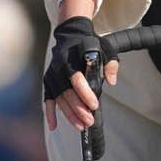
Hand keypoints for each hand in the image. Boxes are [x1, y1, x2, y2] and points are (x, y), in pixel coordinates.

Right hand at [43, 16, 118, 132]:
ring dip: (69, 115)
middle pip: (67, 93)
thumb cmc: (88, 43)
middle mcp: (59, 68)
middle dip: (78, 110)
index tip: (94, 105)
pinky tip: (54, 125)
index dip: (85, 94)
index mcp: (71, 59)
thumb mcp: (104, 48)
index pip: (76, 79)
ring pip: (60, 99)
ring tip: (80, 126)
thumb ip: (110, 64)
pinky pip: (48, 99)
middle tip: (89, 121)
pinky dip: (50, 113)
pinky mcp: (49, 81)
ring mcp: (52, 75)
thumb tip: (111, 80)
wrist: (70, 34)